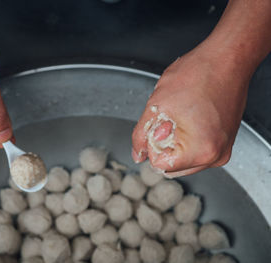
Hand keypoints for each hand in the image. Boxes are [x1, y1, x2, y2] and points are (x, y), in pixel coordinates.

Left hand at [132, 47, 250, 176]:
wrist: (226, 58)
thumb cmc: (198, 74)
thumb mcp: (157, 105)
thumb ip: (141, 135)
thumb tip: (137, 153)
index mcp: (201, 151)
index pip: (160, 164)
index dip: (153, 143)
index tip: (162, 123)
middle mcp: (216, 156)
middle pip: (173, 167)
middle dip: (164, 145)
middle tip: (171, 119)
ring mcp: (223, 150)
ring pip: (184, 160)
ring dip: (175, 142)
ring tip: (182, 116)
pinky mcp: (225, 142)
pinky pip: (197, 151)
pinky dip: (187, 139)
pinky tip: (190, 117)